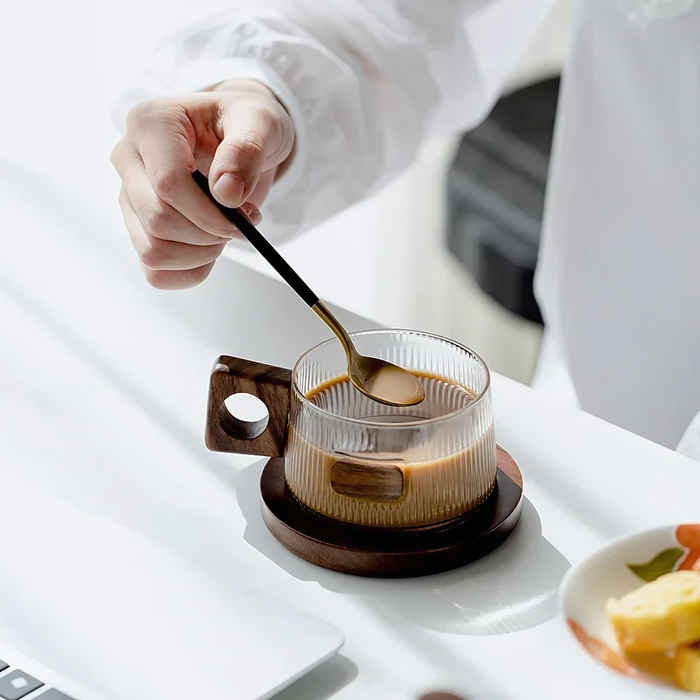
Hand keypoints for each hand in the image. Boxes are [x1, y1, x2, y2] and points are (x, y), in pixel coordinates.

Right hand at [111, 79, 294, 288]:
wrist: (239, 137)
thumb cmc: (245, 124)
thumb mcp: (259, 123)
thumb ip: (246, 151)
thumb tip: (227, 192)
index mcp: (151, 123)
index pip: (168, 184)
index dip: (209, 213)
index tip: (244, 219)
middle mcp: (128, 159)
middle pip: (157, 221)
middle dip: (208, 234)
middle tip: (239, 224)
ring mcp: (129, 197)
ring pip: (153, 251)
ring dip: (200, 255)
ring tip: (225, 232)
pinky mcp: (138, 228)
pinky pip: (156, 272)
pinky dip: (190, 272)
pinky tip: (211, 250)